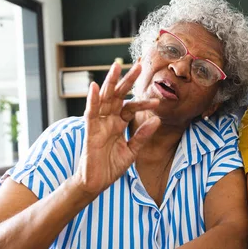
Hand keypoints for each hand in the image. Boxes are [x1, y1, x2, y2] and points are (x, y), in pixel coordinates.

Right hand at [77, 62, 159, 195]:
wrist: (96, 183)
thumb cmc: (111, 166)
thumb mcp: (132, 151)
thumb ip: (142, 136)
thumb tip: (157, 121)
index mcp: (119, 123)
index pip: (132, 107)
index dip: (144, 103)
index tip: (157, 101)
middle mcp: (109, 120)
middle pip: (118, 95)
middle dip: (127, 80)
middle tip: (139, 65)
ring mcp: (99, 123)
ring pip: (105, 98)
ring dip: (110, 82)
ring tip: (116, 66)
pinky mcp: (90, 131)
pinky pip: (91, 113)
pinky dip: (92, 99)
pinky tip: (95, 86)